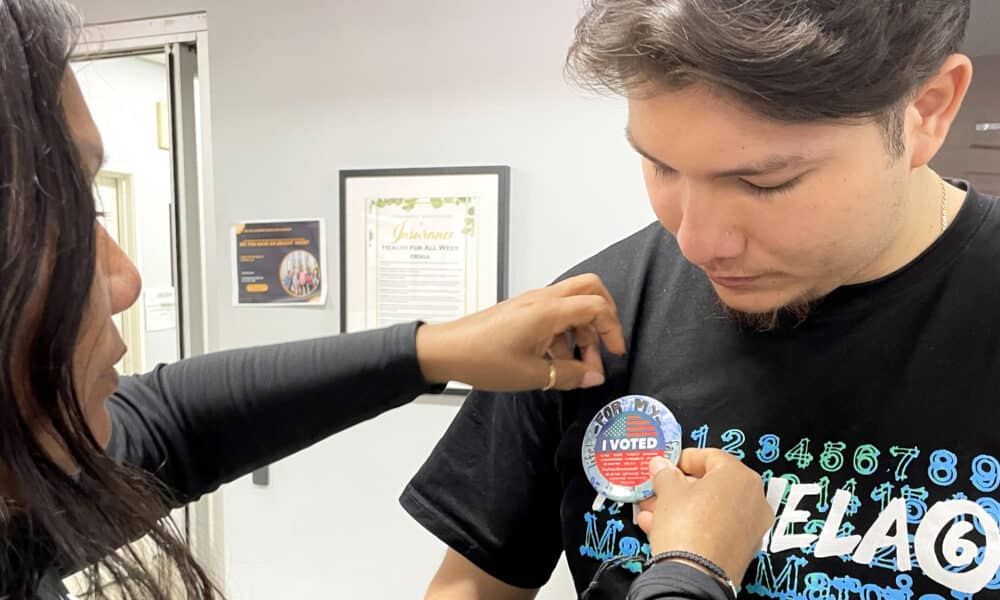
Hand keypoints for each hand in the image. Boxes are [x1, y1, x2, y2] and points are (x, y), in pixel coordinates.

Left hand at [415, 273, 625, 390]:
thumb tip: (593, 377)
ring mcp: (532, 303)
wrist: (446, 350)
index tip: (615, 353)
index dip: (612, 329)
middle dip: (603, 318)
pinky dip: (564, 335)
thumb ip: (568, 375)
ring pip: (572, 305)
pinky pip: (554, 315)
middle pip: (589, 290)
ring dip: (582, 332)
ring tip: (578, 368)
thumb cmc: (482, 359)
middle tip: (604, 348)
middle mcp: (543, 299)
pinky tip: (557, 363)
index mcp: (548, 311)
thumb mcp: (531, 375)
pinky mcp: (522, 312)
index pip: (596, 306)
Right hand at [636, 449, 774, 584]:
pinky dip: (693, 524)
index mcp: (740, 476)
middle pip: (711, 484)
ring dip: (680, 506)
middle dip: (679, 486)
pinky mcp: (743, 549)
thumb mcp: (668, 492)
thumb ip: (665, 474)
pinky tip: (662, 527)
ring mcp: (751, 526)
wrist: (694, 576)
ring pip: (711, 508)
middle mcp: (753, 499)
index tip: (667, 464)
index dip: (683, 458)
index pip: (710, 456)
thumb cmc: (688, 529)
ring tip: (653, 510)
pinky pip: (715, 527)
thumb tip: (662, 468)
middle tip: (659, 487)